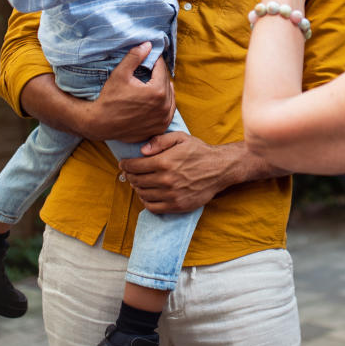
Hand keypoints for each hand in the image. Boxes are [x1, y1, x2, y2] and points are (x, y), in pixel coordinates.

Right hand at [83, 43, 175, 142]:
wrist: (101, 124)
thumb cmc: (109, 98)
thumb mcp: (120, 74)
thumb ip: (135, 57)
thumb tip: (148, 44)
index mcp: (157, 91)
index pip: (161, 68)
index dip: (155, 59)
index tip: (150, 55)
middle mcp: (164, 106)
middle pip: (167, 82)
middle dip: (159, 73)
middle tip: (150, 68)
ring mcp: (163, 119)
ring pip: (170, 96)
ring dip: (164, 87)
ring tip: (152, 82)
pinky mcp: (160, 127)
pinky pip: (169, 111)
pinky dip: (165, 103)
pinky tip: (157, 98)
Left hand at [118, 132, 237, 212]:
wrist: (220, 169)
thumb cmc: (199, 152)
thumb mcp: (181, 138)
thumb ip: (160, 141)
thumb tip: (142, 151)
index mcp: (165, 162)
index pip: (135, 166)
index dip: (126, 165)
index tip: (124, 163)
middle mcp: (166, 180)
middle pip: (137, 181)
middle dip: (130, 175)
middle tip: (130, 172)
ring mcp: (171, 195)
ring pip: (143, 194)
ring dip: (137, 188)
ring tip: (139, 182)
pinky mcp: (177, 206)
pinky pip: (152, 207)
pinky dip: (145, 201)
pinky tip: (147, 194)